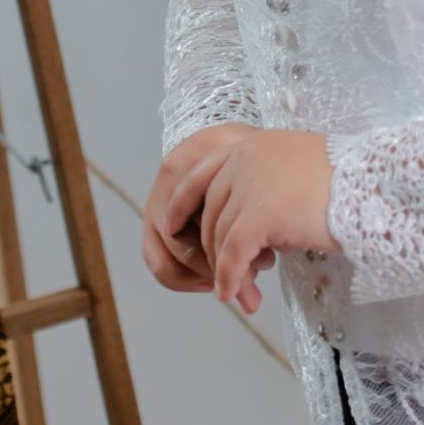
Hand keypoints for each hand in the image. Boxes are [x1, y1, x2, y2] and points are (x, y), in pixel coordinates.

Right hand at [142, 123, 254, 292]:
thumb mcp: (258, 162)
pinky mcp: (151, 221)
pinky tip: (209, 282)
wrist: (220, 141)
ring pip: (174, 255)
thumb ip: (262, 194)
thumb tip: (272, 249)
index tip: (266, 258)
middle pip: (195, 235)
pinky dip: (183, 279)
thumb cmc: (246, 155)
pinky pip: (158, 262)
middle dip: (225, 263)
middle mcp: (172, 176)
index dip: (240, 243)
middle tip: (252, 276)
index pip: (217, 213)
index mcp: (202, 156)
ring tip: (233, 279)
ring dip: (206, 274)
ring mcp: (157, 200)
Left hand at [164, 127, 337, 314]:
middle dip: (213, 252)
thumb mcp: (297, 170)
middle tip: (229, 281)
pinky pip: (232, 255)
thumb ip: (266, 184)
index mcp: (252, 144)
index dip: (181, 202)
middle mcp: (244, 159)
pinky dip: (230, 279)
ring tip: (243, 296)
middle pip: (209, 213)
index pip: (199, 172)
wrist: (373, 185)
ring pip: (220, 239)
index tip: (170, 226)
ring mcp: (249, 185)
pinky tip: (237, 295)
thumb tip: (250, 228)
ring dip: (228, 273)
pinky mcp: (258, 214)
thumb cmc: (347, 182)